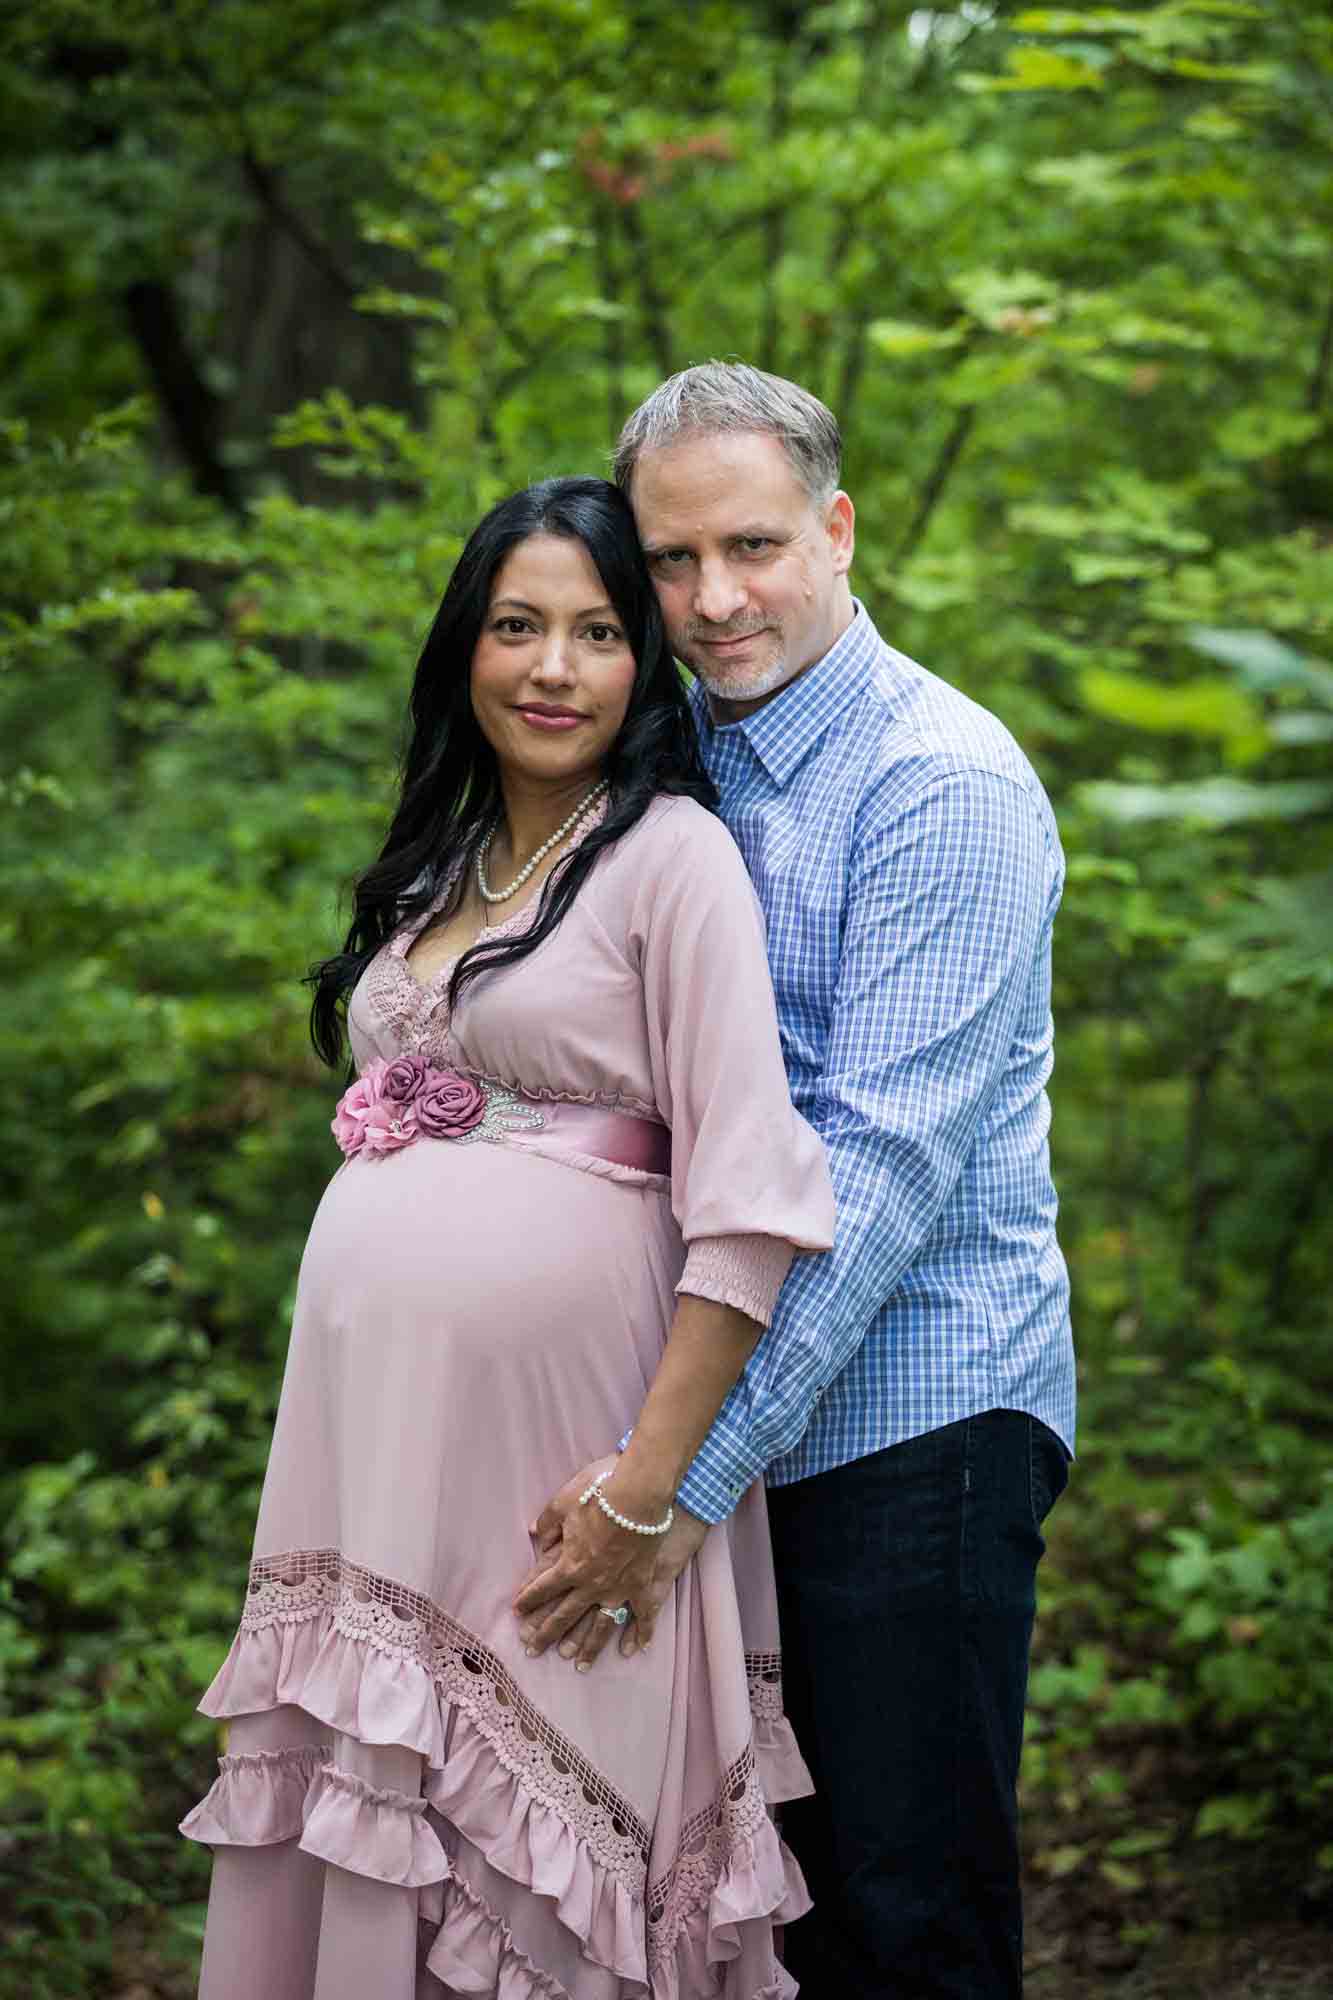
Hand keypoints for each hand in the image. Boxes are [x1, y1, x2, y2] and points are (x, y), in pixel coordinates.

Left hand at [514, 1458, 708, 1669]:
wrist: (640, 1495)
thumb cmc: (600, 1494)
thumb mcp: (564, 1502)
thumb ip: (547, 1522)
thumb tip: (534, 1533)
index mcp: (569, 1565)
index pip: (542, 1587)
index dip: (527, 1599)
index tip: (516, 1611)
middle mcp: (591, 1584)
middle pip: (564, 1615)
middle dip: (545, 1634)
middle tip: (532, 1651)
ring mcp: (618, 1588)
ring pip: (600, 1626)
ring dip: (588, 1647)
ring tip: (578, 1665)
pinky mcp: (641, 1585)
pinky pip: (642, 1615)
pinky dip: (640, 1633)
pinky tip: (634, 1650)